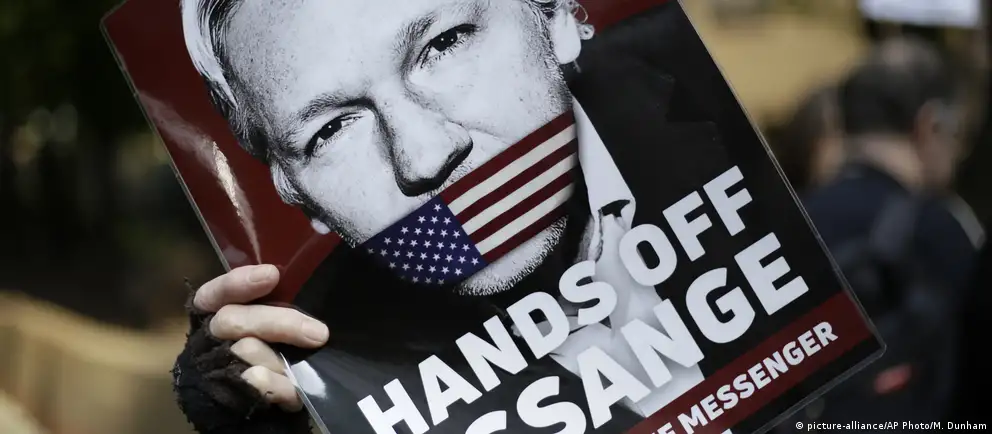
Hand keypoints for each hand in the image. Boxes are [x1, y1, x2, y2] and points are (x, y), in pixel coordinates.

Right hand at [194, 264, 329, 411]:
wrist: (262, 410)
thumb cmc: (272, 356)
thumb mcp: (270, 328)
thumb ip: (276, 310)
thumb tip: (306, 305)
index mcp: (217, 314)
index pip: (216, 292)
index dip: (238, 282)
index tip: (271, 274)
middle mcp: (210, 338)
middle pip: (233, 319)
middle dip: (281, 323)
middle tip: (318, 333)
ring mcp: (215, 367)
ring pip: (246, 350)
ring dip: (280, 361)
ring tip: (299, 371)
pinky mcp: (227, 395)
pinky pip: (255, 382)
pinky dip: (280, 386)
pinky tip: (293, 391)